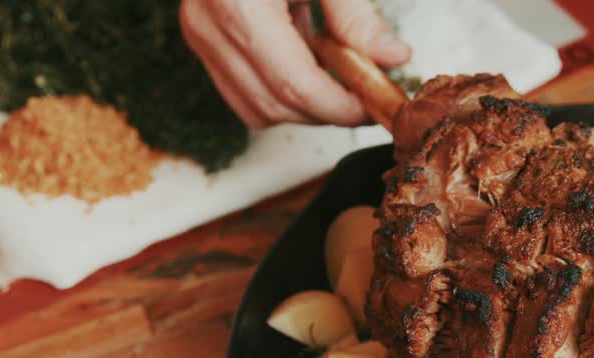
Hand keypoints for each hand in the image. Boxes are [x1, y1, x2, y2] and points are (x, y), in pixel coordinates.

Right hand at [180, 0, 410, 126]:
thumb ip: (355, 15)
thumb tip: (392, 57)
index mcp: (238, 3)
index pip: (296, 85)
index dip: (341, 107)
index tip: (373, 104)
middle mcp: (209, 25)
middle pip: (277, 105)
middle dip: (327, 112)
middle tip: (365, 93)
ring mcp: (201, 34)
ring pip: (258, 108)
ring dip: (303, 105)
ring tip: (335, 72)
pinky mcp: (203, 38)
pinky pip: (243, 91)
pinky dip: (279, 89)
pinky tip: (305, 57)